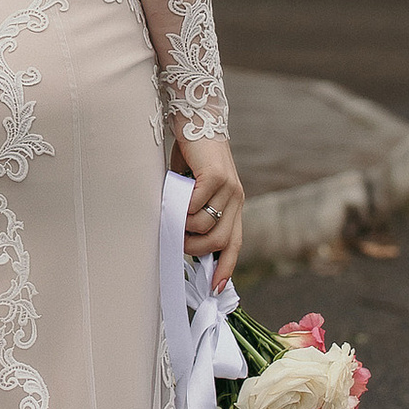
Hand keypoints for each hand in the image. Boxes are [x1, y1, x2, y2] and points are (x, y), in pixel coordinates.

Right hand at [176, 130, 244, 292]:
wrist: (195, 119)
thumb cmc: (190, 157)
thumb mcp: (194, 190)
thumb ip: (194, 212)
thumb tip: (181, 238)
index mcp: (234, 204)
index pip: (234, 243)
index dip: (226, 267)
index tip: (216, 288)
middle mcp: (237, 198)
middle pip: (218, 242)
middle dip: (193, 248)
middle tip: (174, 238)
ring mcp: (230, 187)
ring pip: (204, 226)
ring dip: (183, 226)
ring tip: (171, 213)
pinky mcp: (217, 176)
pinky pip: (195, 206)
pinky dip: (181, 206)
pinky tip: (175, 192)